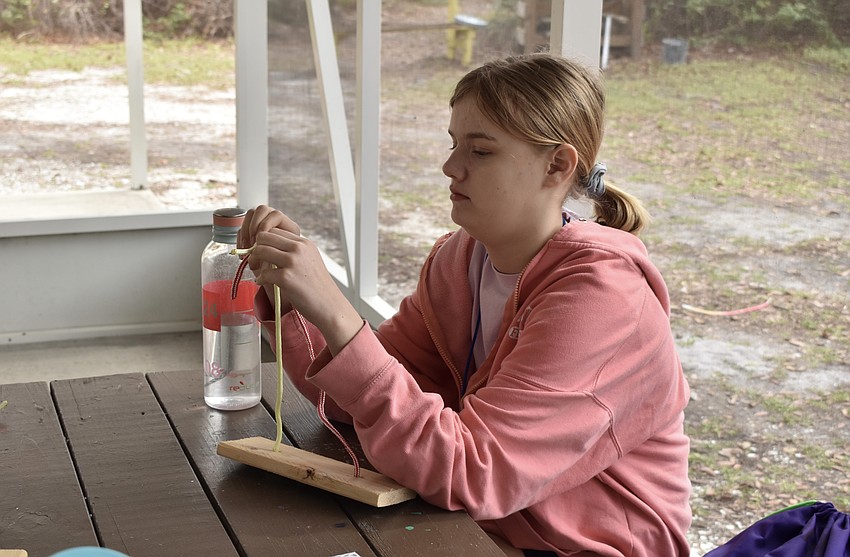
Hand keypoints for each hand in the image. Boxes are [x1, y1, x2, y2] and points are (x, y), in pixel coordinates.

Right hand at [237, 205, 299, 271]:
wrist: (279, 276)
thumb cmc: (283, 269)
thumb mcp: (282, 260)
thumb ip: (272, 251)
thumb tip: (256, 246)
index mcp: (288, 227)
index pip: (275, 215)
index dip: (266, 224)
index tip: (260, 238)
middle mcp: (275, 222)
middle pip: (261, 210)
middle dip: (253, 225)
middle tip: (252, 241)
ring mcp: (262, 225)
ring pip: (249, 215)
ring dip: (245, 231)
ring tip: (247, 247)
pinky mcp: (251, 232)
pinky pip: (242, 228)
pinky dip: (240, 239)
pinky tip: (243, 251)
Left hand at [244, 207, 362, 354]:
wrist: (329, 305)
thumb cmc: (318, 287)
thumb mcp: (310, 260)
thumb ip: (294, 252)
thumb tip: (271, 248)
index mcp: (304, 243)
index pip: (275, 231)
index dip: (265, 241)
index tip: (263, 252)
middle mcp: (299, 248)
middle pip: (264, 237)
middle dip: (256, 248)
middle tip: (256, 260)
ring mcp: (292, 262)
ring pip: (261, 251)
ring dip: (255, 261)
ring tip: (258, 271)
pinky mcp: (286, 277)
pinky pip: (263, 273)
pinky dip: (260, 279)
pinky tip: (263, 282)